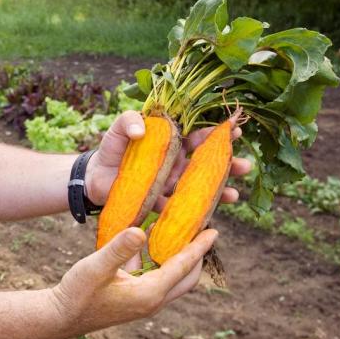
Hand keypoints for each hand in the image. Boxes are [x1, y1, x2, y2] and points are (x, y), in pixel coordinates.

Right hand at [48, 226, 217, 334]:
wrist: (60, 317)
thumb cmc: (76, 293)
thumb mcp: (95, 267)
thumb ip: (118, 248)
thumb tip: (140, 230)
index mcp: (149, 294)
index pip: (183, 266)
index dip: (199, 247)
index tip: (214, 231)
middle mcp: (152, 300)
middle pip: (187, 277)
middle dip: (197, 255)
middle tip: (202, 231)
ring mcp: (143, 302)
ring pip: (171, 278)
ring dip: (177, 257)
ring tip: (178, 231)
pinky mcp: (133, 299)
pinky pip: (154, 277)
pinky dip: (157, 259)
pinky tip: (146, 238)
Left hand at [85, 111, 251, 209]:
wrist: (94, 178)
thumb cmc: (112, 149)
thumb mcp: (118, 129)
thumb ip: (129, 121)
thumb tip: (142, 130)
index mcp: (172, 142)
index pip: (199, 136)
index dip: (217, 134)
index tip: (235, 131)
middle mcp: (177, 163)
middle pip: (207, 163)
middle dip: (228, 164)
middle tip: (244, 166)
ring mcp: (171, 184)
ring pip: (200, 188)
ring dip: (220, 192)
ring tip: (236, 196)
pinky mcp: (161, 203)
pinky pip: (181, 210)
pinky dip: (195, 213)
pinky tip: (208, 217)